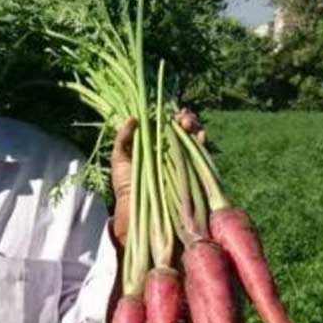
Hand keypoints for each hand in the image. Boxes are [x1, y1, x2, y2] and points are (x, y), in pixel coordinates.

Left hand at [109, 110, 206, 246]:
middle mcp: (170, 150)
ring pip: (193, 137)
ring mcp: (182, 160)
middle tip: (182, 119)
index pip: (166, 124)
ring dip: (194, 127)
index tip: (168, 112)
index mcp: (154, 144)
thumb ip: (122, 139)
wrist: (137, 210)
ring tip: (189, 125)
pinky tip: (200, 135)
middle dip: (185, 119)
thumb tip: (133, 118)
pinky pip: (202, 155)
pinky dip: (203, 143)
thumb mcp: (119, 160)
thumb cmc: (127, 186)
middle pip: (182, 128)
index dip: (170, 115)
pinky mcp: (192, 172)